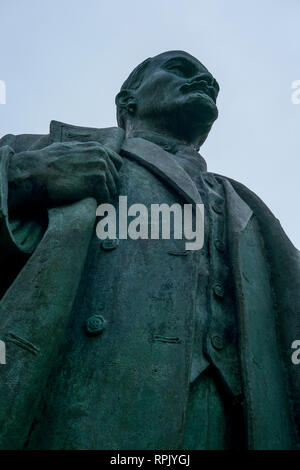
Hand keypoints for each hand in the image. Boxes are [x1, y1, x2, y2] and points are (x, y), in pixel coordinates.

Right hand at [8, 141, 122, 212]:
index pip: (117, 163)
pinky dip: (97, 203)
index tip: (100, 185)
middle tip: (90, 196)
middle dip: (105, 189)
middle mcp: (102, 155)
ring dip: (100, 197)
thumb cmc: (45, 163)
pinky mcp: (98, 182)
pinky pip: (105, 198)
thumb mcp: (68, 149)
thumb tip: (89, 156)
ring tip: (85, 198)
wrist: (35, 173)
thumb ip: (83, 152)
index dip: (110, 175)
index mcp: (96, 147)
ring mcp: (101, 168)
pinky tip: (84, 201)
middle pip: (115, 179)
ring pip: (111, 190)